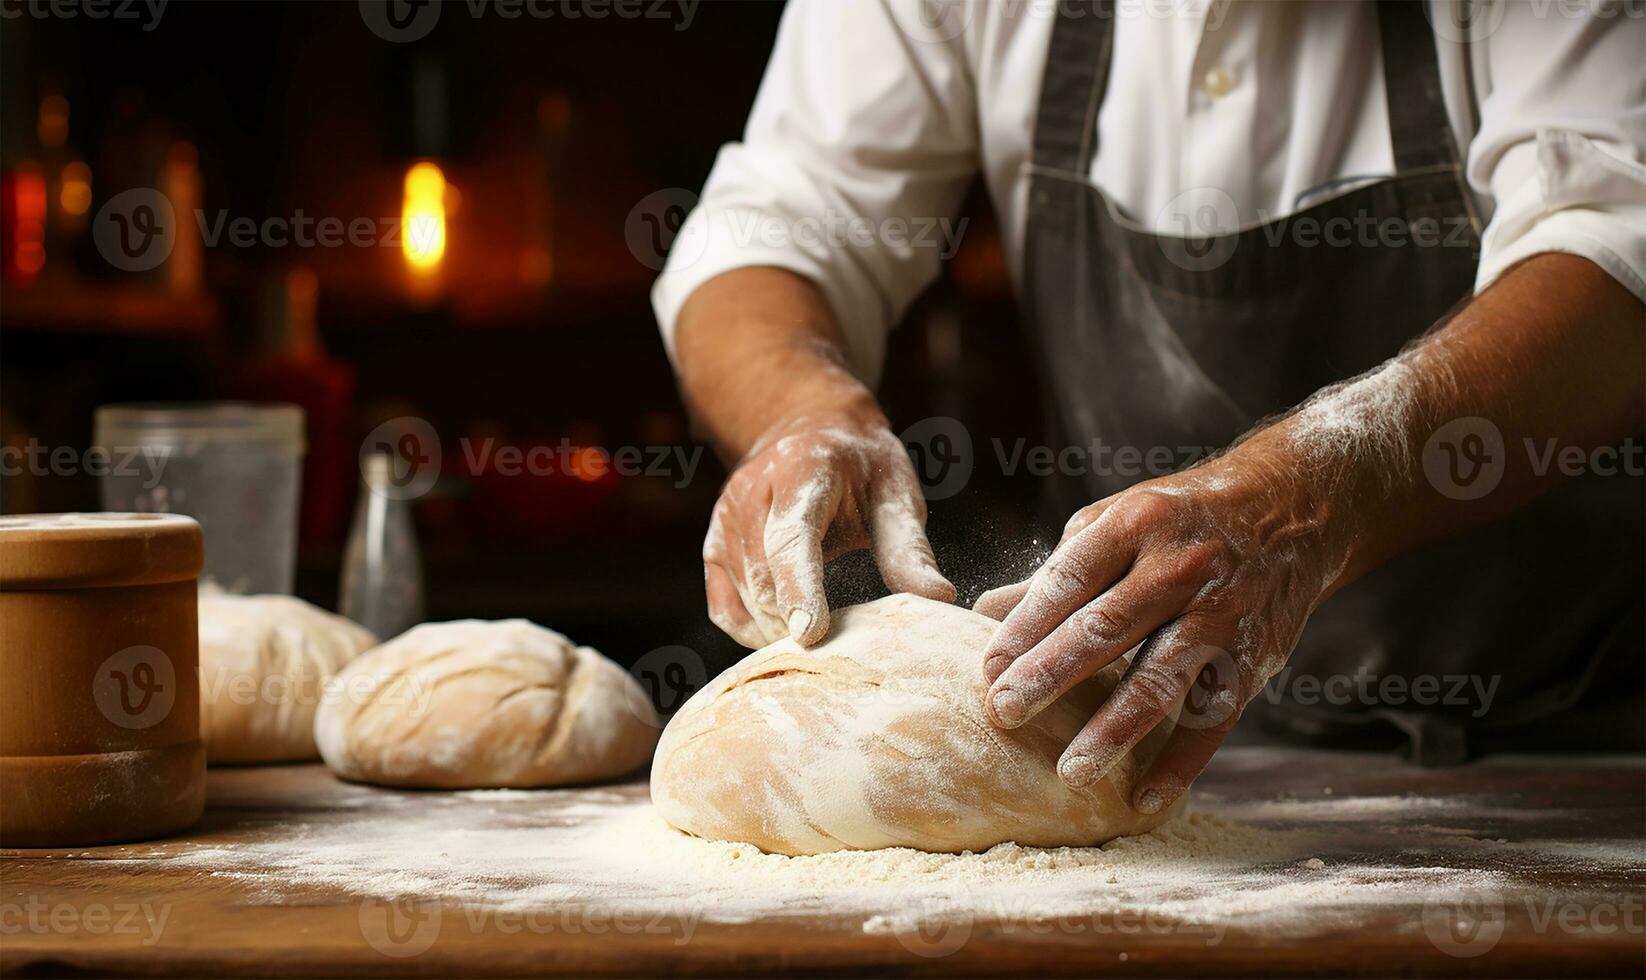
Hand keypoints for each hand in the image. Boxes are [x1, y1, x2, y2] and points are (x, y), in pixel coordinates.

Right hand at [704, 408, 955, 648]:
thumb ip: (910, 548)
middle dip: (800, 620)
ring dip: (782, 628)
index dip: (799, 588)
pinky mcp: (714, 544)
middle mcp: (751, 491)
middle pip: (765, 577)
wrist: (810, 431)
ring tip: (825, 630)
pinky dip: (755, 630)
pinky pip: (726, 607)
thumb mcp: (896, 492)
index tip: (809, 634)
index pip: (792, 538)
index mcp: (801, 469)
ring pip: (747, 598)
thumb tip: (940, 599)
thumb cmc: (863, 468)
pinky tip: (788, 631)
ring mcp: (725, 518)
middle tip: (847, 640)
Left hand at [974, 450, 1346, 813]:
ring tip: (1069, 773)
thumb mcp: (1116, 522)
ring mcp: (1219, 614)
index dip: (1025, 628)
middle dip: (1050, 676)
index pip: (1068, 582)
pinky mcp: (1252, 657)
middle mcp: (1178, 566)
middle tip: (1004, 714)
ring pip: (1159, 678)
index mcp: (1133, 524)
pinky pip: (1212, 717)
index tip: (988, 671)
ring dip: (1111, 730)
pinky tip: (1143, 796)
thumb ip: (1057, 573)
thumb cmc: (1178, 522)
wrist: (1288, 513)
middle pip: (1105, 629)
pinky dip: (1180, 762)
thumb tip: (982, 612)